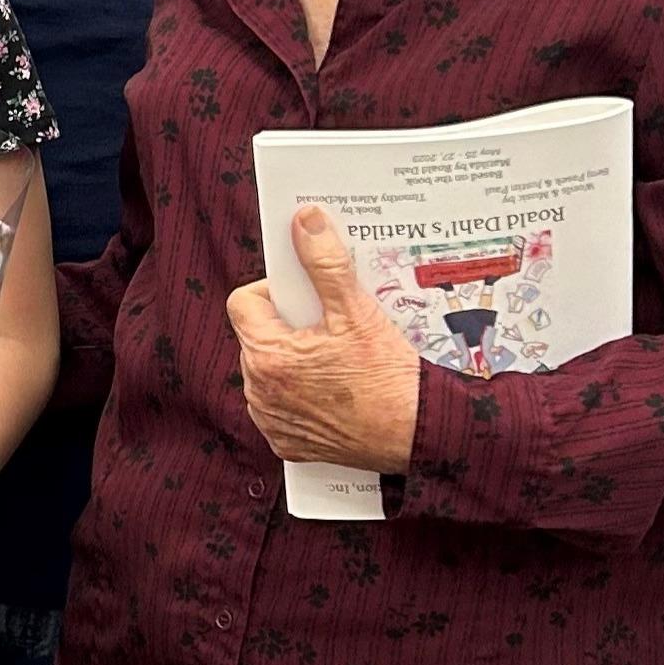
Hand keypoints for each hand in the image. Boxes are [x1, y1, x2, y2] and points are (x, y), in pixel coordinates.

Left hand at [226, 205, 421, 475]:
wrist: (419, 434)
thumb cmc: (389, 376)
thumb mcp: (356, 311)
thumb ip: (325, 263)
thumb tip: (306, 221)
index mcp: (265, 355)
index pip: (244, 303)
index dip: (274, 291)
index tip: (306, 295)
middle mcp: (258, 391)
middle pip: (258, 337)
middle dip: (288, 326)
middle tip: (330, 326)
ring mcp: (271, 419)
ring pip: (269, 371)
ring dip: (293, 361)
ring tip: (335, 359)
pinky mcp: (287, 443)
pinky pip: (282, 406)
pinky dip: (301, 396)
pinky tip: (334, 390)